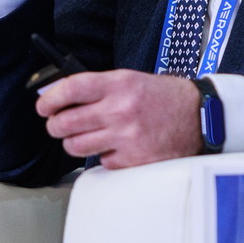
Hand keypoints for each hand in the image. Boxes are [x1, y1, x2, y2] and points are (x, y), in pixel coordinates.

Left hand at [33, 70, 201, 168]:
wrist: (200, 116)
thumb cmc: (164, 98)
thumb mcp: (131, 80)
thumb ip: (98, 88)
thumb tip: (62, 97)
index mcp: (119, 84)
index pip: (71, 88)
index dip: (49, 99)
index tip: (43, 106)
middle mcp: (121, 109)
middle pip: (66, 122)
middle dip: (55, 126)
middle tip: (57, 125)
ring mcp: (127, 137)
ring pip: (76, 146)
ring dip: (73, 143)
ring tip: (83, 138)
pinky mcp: (135, 160)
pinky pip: (102, 162)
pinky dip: (104, 157)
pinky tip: (115, 147)